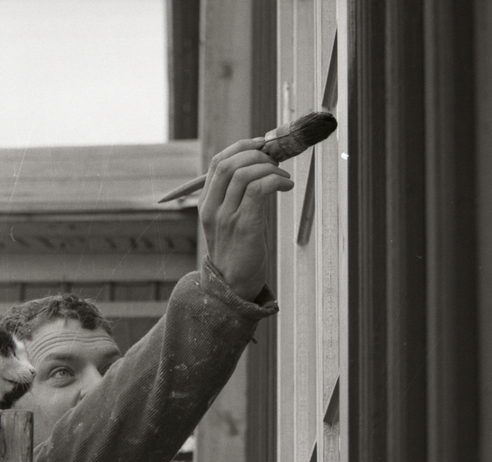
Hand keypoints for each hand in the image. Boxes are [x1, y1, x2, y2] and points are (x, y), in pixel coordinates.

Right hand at [200, 138, 294, 301]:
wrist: (232, 286)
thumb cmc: (236, 251)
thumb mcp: (228, 221)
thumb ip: (235, 197)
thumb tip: (260, 166)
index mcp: (206, 204)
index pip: (218, 163)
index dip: (241, 147)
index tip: (262, 146)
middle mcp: (212, 208)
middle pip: (230, 163)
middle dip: (257, 155)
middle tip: (275, 163)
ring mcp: (227, 217)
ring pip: (245, 173)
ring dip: (270, 168)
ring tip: (283, 178)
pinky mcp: (245, 226)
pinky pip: (259, 189)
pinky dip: (276, 181)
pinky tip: (286, 187)